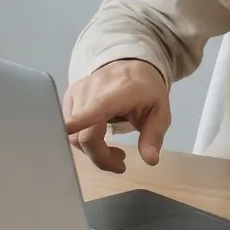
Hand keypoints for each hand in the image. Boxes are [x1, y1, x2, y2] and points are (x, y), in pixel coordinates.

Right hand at [62, 58, 170, 172]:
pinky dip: (84, 141)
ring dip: (93, 151)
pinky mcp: (69, 97)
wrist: (132, 65)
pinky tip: (100, 139)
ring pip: (74, 135)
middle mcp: (93, 89)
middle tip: (120, 163)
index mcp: (120, 92)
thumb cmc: (147, 92)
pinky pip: (70, 129)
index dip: (82, 120)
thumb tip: (151, 160)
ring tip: (114, 151)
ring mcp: (78, 92)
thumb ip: (154, 136)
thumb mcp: (161, 113)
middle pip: (84, 133)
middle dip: (100, 156)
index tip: (68, 130)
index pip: (98, 107)